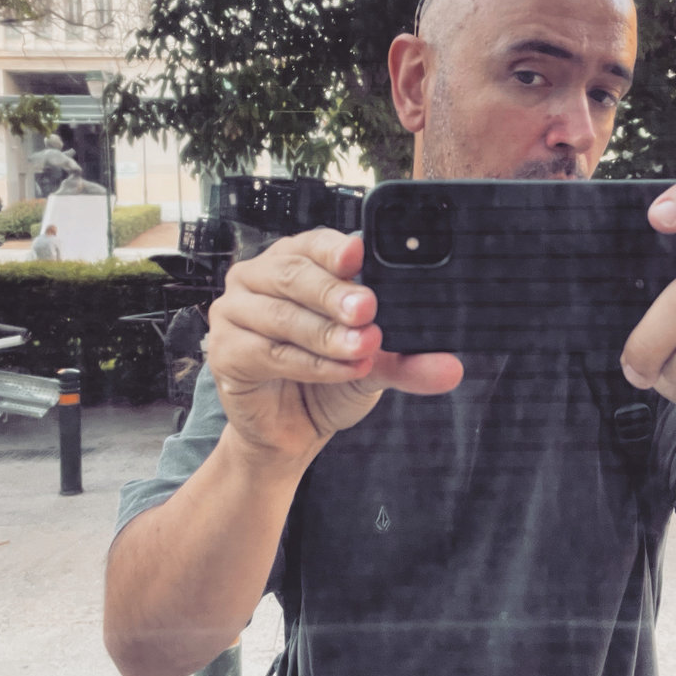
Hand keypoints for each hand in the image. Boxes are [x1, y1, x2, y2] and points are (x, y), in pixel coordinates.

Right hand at [206, 229, 462, 467]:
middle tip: (368, 309)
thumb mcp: (376, 363)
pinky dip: (310, 364)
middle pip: (295, 274)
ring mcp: (236, 311)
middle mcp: (260, 277)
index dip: (336, 248)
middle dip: (335, 293)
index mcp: (297, 261)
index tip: (360, 255)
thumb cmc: (329, 380)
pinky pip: (269, 352)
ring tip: (363, 347)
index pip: (314, 243)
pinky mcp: (224, 351)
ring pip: (282, 315)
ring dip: (326, 334)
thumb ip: (408, 361)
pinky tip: (343, 370)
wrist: (292, 431)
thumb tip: (452, 368)